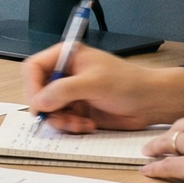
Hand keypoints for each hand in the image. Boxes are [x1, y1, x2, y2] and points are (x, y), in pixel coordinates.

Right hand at [22, 42, 183, 132]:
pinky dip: (72, 126)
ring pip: (49, 110)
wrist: (151, 102)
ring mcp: (71, 92)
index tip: (39, 106)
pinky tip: (88, 124)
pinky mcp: (78, 109)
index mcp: (66, 56)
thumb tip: (38, 102)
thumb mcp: (94, 83)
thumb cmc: (127, 83)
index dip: (32, 87)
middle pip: (38, 92)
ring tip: (81, 123)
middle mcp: (65, 73)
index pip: (33, 68)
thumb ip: (63, 90)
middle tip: (63, 119)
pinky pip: (62, 120)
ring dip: (62, 121)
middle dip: (49, 109)